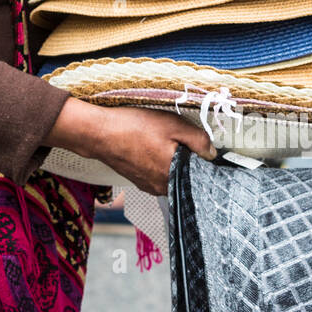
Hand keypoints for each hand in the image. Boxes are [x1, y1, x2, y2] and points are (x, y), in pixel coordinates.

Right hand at [47, 98, 215, 196]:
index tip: (201, 147)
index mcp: (174, 174)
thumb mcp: (172, 125)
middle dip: (186, 159)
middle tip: (179, 140)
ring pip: (170, 175)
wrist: (99, 133)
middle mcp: (162, 186)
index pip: (200, 173)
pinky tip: (150, 148)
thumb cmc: (133, 127)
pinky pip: (156, 175)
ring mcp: (148, 186)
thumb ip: (198, 140)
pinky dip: (157, 163)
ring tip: (161, 142)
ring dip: (171, 161)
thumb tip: (212, 153)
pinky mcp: (138, 181)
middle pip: (185, 175)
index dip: (203, 159)